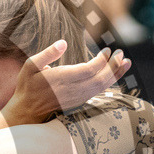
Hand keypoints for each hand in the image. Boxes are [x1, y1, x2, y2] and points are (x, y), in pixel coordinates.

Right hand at [3, 41, 130, 125]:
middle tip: (121, 53)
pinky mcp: (79, 101)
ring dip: (115, 74)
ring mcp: (77, 97)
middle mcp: (72, 90)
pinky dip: (109, 82)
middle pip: (100, 79)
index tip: (107, 50)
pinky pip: (98, 92)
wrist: (27, 111)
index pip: (89, 70)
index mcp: (61, 79)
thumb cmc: (27, 86)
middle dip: (113, 66)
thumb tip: (63, 42)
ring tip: (126, 62)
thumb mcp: (30, 66)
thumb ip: (48, 54)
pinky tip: (114, 74)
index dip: (101, 60)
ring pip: (102, 87)